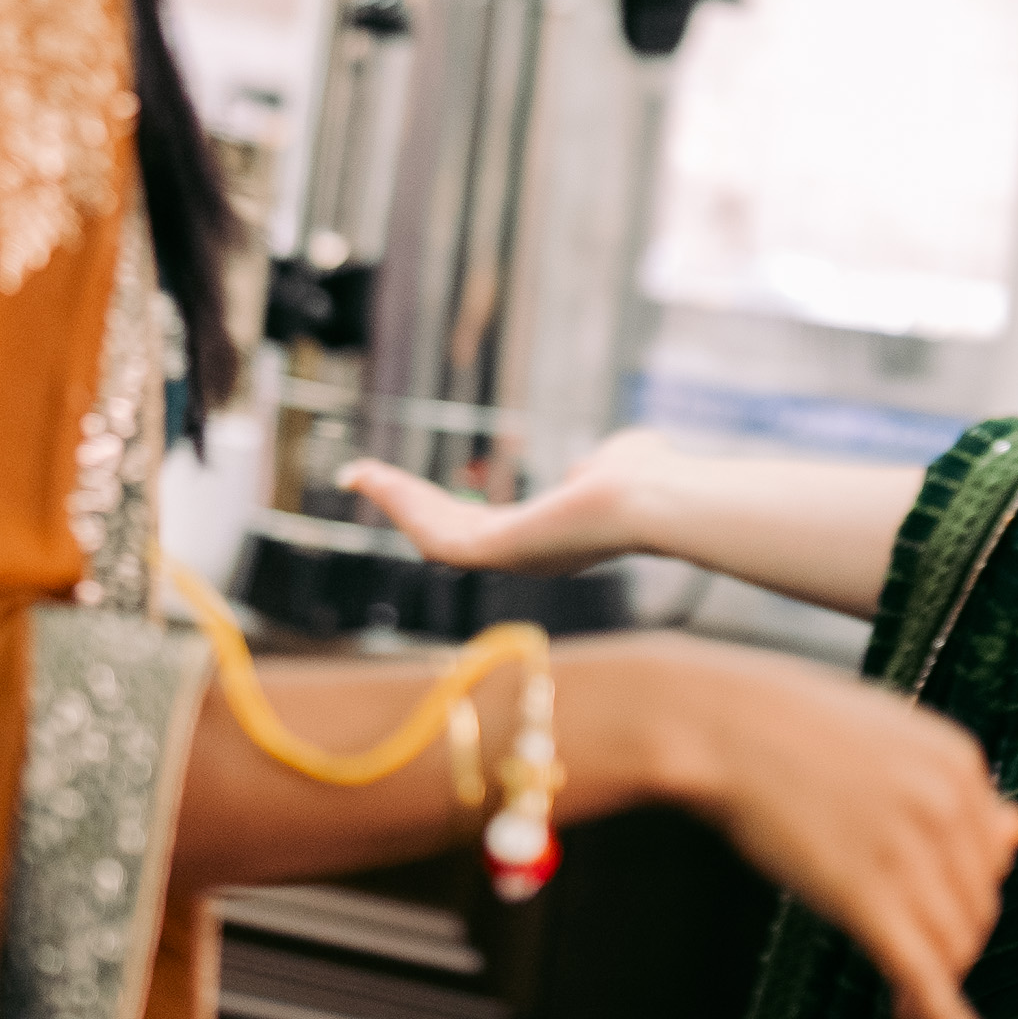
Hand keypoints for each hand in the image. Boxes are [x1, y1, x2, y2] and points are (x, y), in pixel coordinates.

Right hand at [339, 428, 692, 573]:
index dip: (442, 508)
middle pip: (448, 534)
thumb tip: (605, 460)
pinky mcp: (497, 551)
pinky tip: (378, 480)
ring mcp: (508, 558)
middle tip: (365, 479)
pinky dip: (402, 506)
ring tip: (360, 476)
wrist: (657, 498)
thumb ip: (600, 466)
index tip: (414, 488)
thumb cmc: (652, 481)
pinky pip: (437, 535)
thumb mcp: (616, 464)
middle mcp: (521, 556)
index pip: (481, 527)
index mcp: (545, 539)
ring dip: (395, 504)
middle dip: (406, 506)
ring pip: (435, 537)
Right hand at [639, 649, 1017, 1018]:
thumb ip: (953, 789)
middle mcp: (948, 806)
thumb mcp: (888, 741)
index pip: (991, 859)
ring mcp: (908, 851)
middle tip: (914, 973)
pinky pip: (924, 973)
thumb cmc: (791, 729)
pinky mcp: (865, 896)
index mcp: (961, 764)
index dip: (965, 903)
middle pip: (976, 908)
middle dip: (953, 947)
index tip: (936, 925)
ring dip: (939, 986)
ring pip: (953, 945)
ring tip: (909, 1009)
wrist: (720, 724)